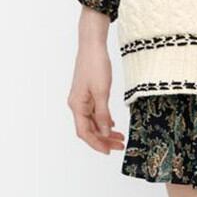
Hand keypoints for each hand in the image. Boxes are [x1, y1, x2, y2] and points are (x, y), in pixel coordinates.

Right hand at [69, 7, 124, 153]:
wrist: (92, 45)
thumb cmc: (95, 65)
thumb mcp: (102, 91)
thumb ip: (103, 114)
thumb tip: (104, 132)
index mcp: (77, 105)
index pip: (84, 132)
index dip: (96, 144)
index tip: (109, 151)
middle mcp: (77, 104)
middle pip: (89, 129)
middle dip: (103, 140)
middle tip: (119, 145)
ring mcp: (82, 99)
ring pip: (93, 121)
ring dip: (105, 131)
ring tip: (119, 138)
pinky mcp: (88, 94)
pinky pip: (95, 112)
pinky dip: (104, 120)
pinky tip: (113, 125)